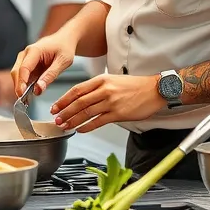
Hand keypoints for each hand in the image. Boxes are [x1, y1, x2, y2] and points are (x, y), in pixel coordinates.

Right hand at [11, 32, 76, 97]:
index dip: (22, 82)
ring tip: (25, 101)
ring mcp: (25, 59)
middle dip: (18, 86)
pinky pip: (22, 76)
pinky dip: (24, 85)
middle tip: (22, 101)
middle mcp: (26, 54)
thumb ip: (51, 75)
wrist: (64, 40)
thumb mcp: (63, 61)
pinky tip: (27, 95)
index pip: (24, 68)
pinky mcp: (27, 65)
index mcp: (35, 50)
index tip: (22, 94)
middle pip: (16, 71)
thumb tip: (39, 89)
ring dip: (20, 87)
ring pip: (17, 75)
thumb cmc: (64, 48)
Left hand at [50, 73, 164, 132]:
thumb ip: (96, 87)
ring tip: (65, 126)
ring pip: (86, 112)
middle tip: (56, 119)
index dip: (63, 99)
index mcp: (101, 79)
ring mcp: (111, 102)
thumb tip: (80, 97)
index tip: (55, 106)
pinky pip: (98, 121)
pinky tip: (80, 130)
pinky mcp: (118, 113)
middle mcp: (105, 90)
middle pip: (79, 102)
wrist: (154, 89)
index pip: (77, 90)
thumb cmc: (134, 86)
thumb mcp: (112, 80)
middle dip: (65, 112)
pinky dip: (87, 126)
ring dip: (73, 120)